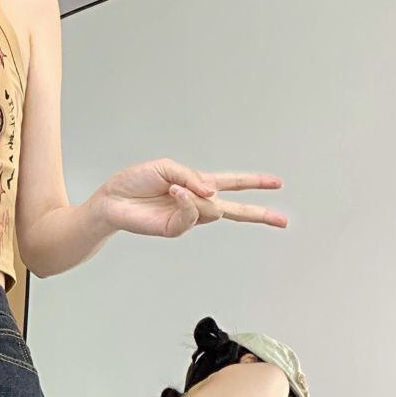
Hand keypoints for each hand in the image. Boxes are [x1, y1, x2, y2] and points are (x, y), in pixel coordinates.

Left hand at [94, 159, 286, 238]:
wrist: (112, 201)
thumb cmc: (135, 182)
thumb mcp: (167, 168)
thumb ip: (193, 177)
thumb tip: (213, 192)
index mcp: (199, 184)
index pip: (232, 183)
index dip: (254, 182)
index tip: (277, 183)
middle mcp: (197, 202)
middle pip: (235, 209)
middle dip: (259, 214)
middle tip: (283, 220)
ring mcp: (187, 217)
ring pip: (210, 209)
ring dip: (196, 196)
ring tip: (173, 190)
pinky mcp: (175, 229)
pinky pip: (191, 214)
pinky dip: (186, 201)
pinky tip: (174, 194)